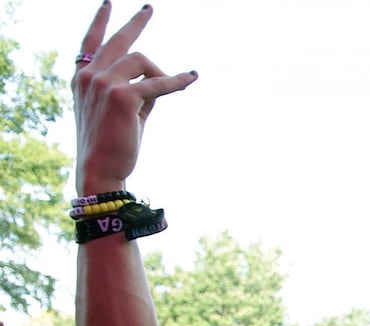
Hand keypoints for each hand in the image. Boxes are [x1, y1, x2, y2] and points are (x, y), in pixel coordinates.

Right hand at [72, 4, 197, 190]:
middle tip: (149, 7)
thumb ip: (135, 90)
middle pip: (116, 40)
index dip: (100, 21)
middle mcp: (89, 76)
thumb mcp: (120, 111)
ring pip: (141, 60)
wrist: (100, 168)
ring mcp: (103, 83)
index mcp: (82, 78)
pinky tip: (192, 77)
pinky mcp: (122, 96)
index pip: (90, 42)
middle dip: (136, 22)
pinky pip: (157, 83)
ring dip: (160, 72)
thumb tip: (160, 79)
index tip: (108, 3)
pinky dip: (177, 81)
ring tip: (172, 84)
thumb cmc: (113, 144)